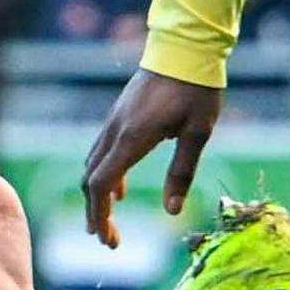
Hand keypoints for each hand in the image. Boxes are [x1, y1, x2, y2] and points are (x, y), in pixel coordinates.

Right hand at [83, 67, 226, 246]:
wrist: (184, 48)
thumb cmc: (196, 90)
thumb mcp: (198, 133)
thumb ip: (182, 172)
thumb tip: (172, 211)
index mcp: (132, 138)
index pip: (101, 184)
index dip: (100, 215)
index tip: (108, 239)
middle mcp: (115, 130)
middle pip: (91, 179)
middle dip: (96, 213)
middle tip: (109, 241)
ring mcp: (114, 121)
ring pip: (93, 164)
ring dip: (97, 195)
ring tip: (108, 221)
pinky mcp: (119, 115)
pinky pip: (102, 150)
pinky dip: (104, 174)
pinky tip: (119, 188)